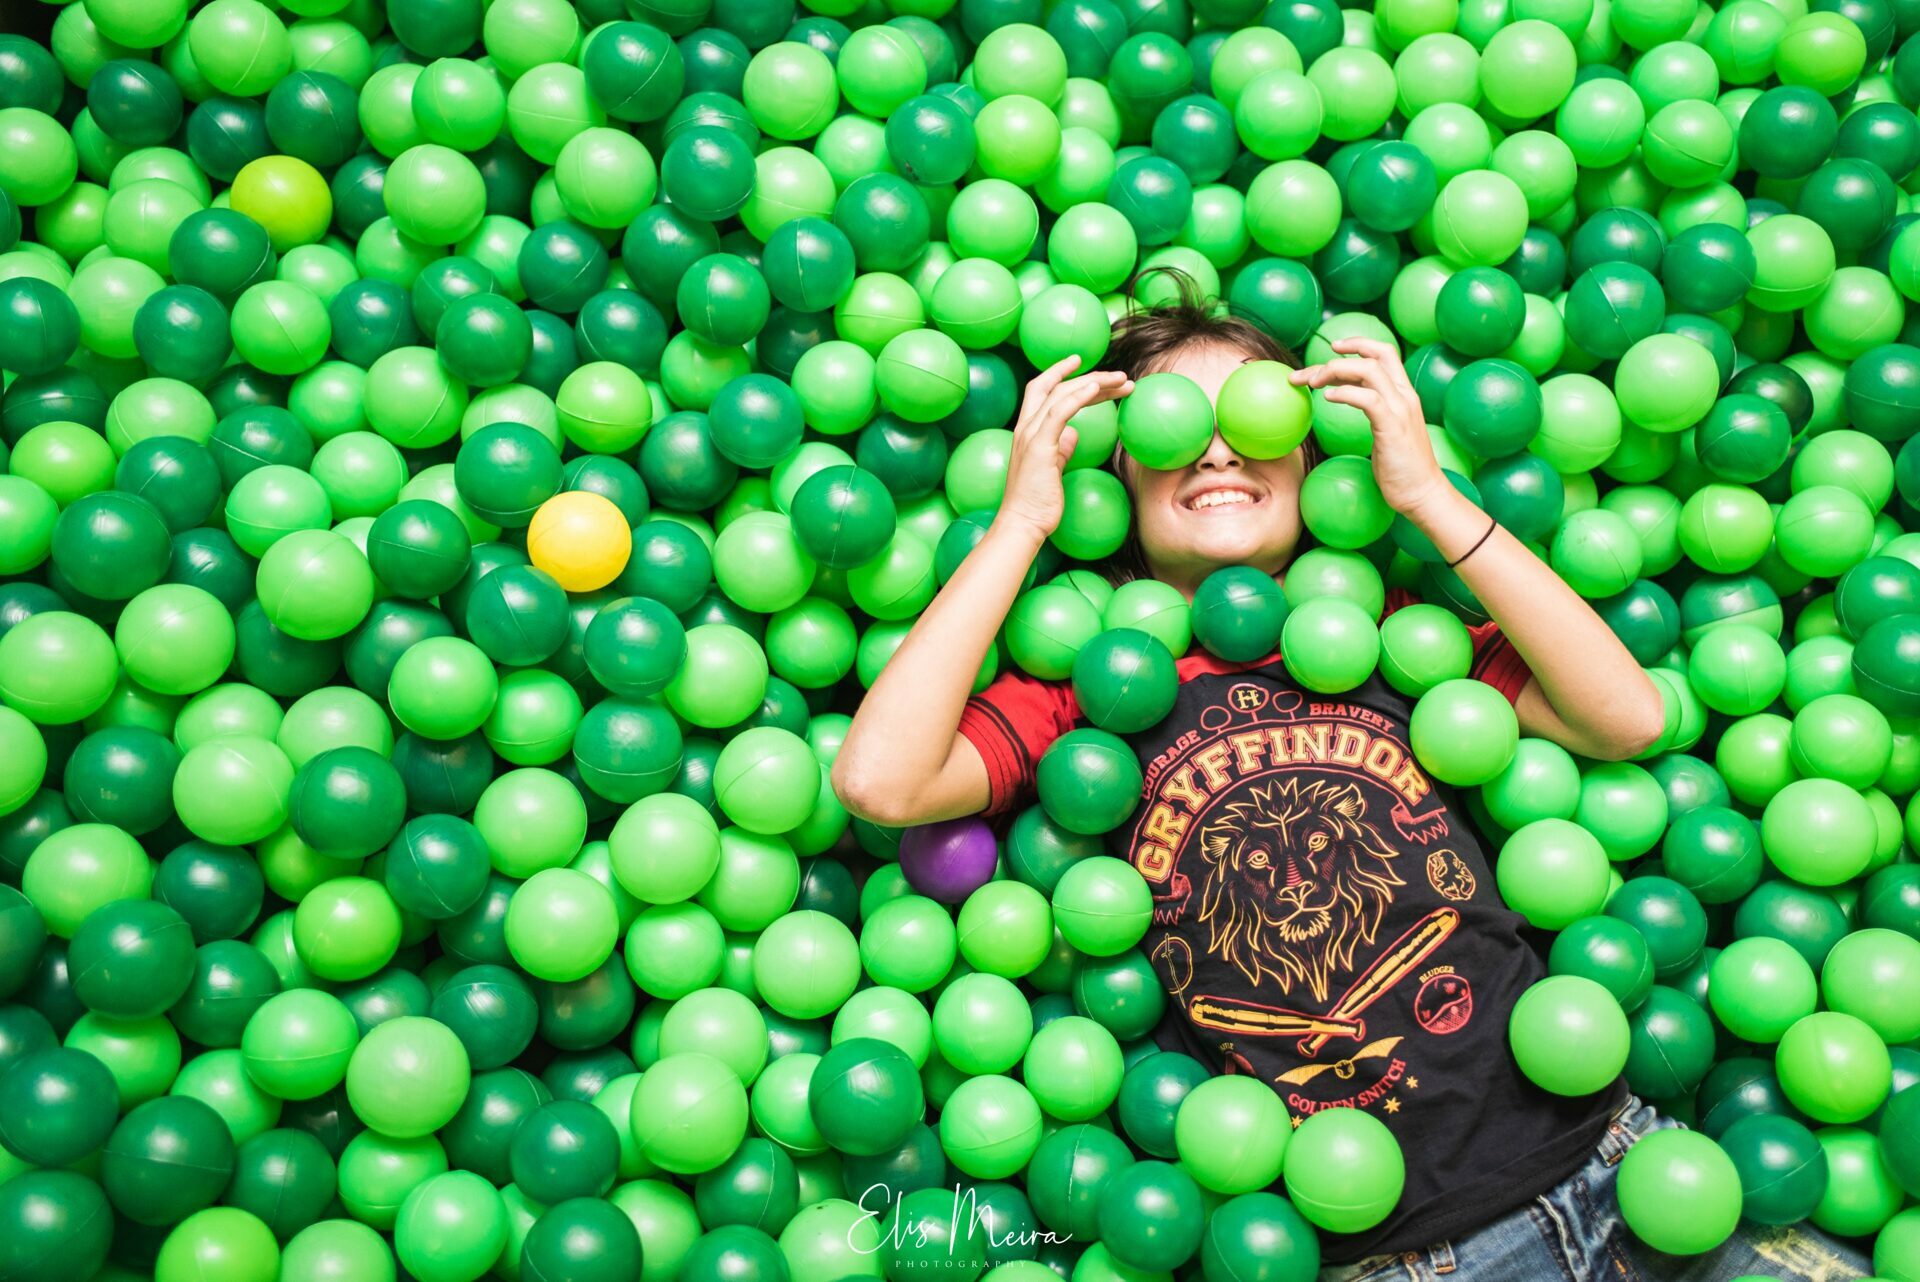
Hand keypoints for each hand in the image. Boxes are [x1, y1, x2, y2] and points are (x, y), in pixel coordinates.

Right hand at [995, 357, 1133, 538]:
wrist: (1022, 523)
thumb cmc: (1037, 502)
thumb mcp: (1052, 470)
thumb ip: (1060, 449)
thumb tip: (1073, 435)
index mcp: (1028, 430)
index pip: (1042, 390)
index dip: (1060, 373)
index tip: (1082, 363)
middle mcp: (1026, 427)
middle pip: (1055, 386)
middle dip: (1089, 376)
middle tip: (1120, 377)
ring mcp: (1031, 434)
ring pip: (1061, 394)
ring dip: (1094, 382)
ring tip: (1121, 381)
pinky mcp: (1039, 446)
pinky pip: (1059, 412)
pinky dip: (1078, 396)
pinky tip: (1096, 388)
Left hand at [1290, 338, 1451, 518]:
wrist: (1423, 493)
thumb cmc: (1402, 468)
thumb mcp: (1387, 430)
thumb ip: (1374, 410)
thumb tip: (1346, 398)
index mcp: (1404, 394)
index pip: (1384, 353)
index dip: (1358, 344)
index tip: (1333, 348)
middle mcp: (1404, 396)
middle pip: (1375, 355)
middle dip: (1338, 356)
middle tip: (1308, 374)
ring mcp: (1400, 410)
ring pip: (1369, 371)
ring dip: (1335, 371)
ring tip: (1312, 384)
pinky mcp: (1393, 427)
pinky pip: (1368, 399)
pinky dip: (1345, 393)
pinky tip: (1328, 398)